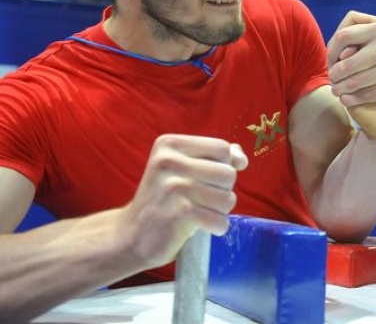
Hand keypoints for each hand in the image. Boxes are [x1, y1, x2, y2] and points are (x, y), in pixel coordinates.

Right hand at [117, 134, 247, 269]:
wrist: (131, 235)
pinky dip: (217, 227)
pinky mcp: (179, 213)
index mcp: (170, 144)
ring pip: (228, 198)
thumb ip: (213, 157)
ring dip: (220, 211)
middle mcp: (169, 161)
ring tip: (200, 212)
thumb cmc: (165, 200)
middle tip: (201, 200)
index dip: (225, 166)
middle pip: (228, 173)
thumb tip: (241, 158)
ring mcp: (173, 187)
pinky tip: (200, 226)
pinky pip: (220, 220)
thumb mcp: (183, 169)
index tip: (208, 179)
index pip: (222, 149)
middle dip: (223, 191)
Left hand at [327, 11, 375, 117]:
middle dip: (334, 74)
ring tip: (336, 90)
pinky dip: (351, 99)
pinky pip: (364, 96)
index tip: (331, 59)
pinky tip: (346, 99)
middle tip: (332, 78)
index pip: (343, 36)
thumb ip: (353, 38)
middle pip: (345, 64)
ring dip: (339, 89)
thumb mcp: (375, 37)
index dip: (331, 50)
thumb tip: (336, 55)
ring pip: (353, 83)